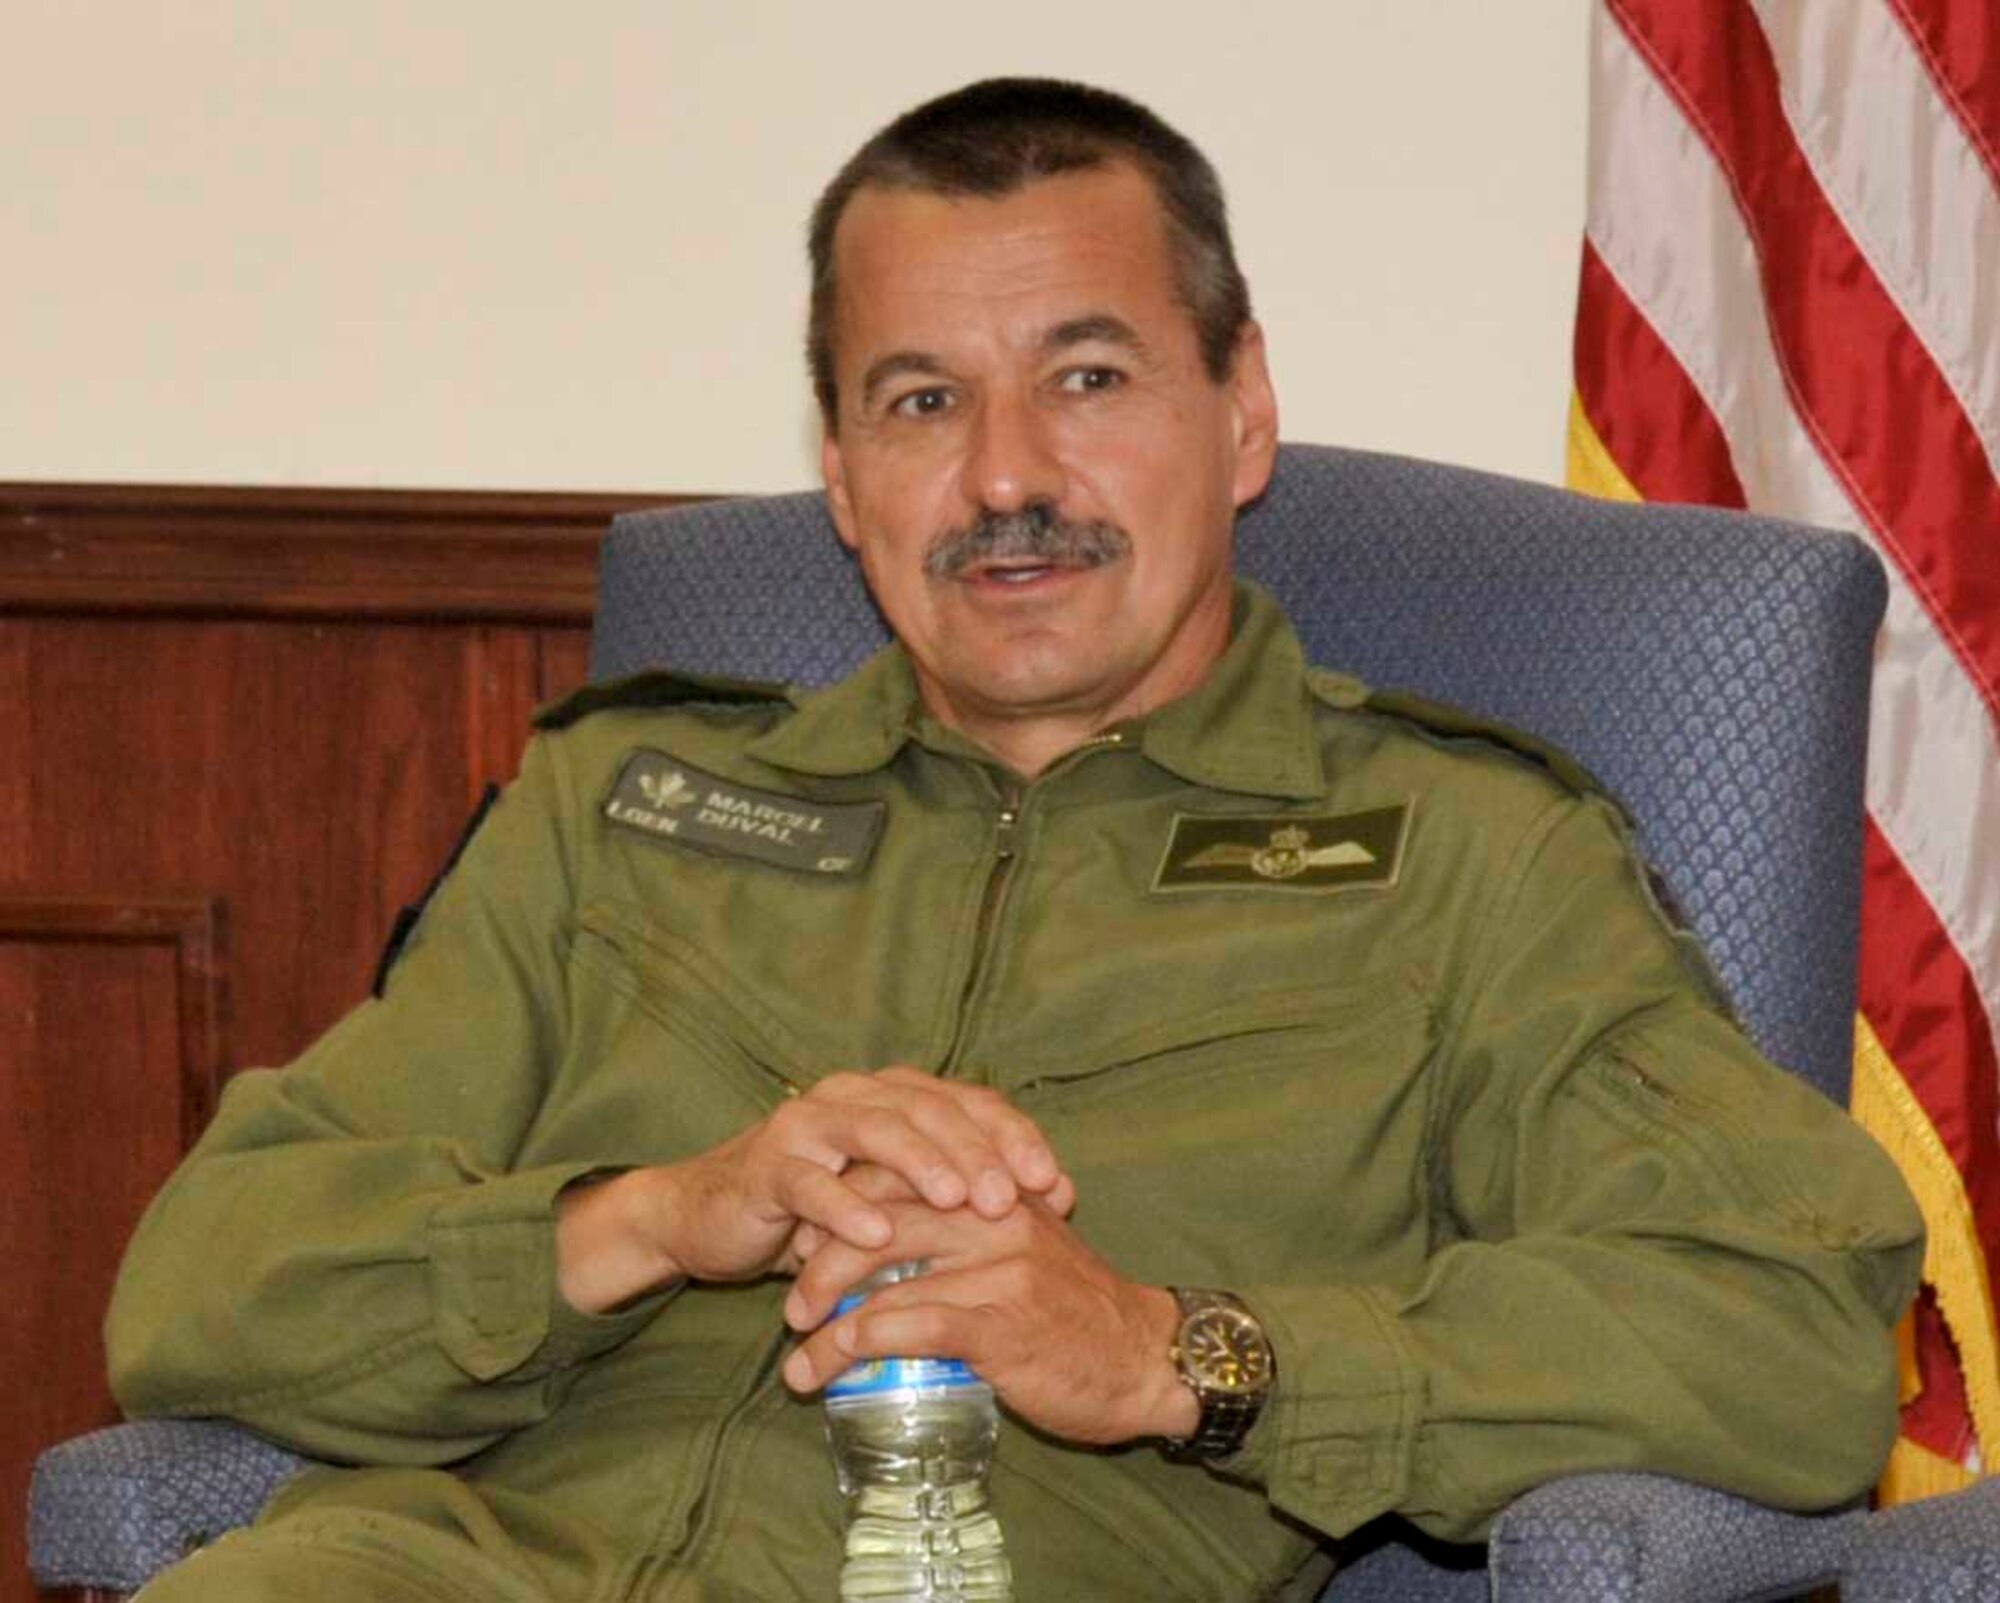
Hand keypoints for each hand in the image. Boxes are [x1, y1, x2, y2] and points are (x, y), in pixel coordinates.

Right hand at [556, 1068, 1069, 1313]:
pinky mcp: (767, 1164)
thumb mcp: (899, 1203)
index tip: (1055, 1185)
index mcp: (895, 1097)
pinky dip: (844, 1207)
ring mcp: (809, 1124)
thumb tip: (1059, 1201)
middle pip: (930, 1111)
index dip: (1015, 1138)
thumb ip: (963, 1195)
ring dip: (922, 1165)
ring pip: (876, 1131)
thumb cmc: (820, 1215)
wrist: (713, 1219)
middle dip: (978, 1153)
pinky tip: (877, 1236)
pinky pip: (810, 1182)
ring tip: (960, 1201)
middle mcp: (856, 1095)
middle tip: (1014, 1199)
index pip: (969, 1103)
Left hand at [780, 1195, 1198, 1446]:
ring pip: (882, 1277)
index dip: (843, 1205)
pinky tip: (821, 1369)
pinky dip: (851, 1347)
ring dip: (824, 1318)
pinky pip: (904, 1327)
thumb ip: (973, 1237)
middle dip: (821, 1260)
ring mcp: (996, 1268)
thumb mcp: (1029, 1251)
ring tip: (796, 1355)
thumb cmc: (1081, 1314)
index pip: (901, 1173)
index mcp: (997, 1190)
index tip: (808, 1244)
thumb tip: (896, 1256)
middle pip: (878, 1217)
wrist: (1147, 1360)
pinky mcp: (997, 1324)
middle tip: (794, 1303)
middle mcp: (994, 1216)